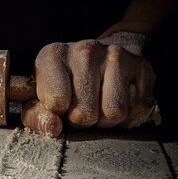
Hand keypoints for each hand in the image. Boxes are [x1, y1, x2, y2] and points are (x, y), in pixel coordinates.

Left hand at [21, 38, 159, 136]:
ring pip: (113, 113)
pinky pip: (137, 110)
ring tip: (97, 106)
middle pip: (85, 113)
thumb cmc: (64, 80)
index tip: (59, 107)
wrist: (99, 55)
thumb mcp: (41, 93)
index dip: (58, 114)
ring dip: (105, 121)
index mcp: (53, 55)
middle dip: (82, 121)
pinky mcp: (141, 65)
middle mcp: (84, 51)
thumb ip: (36, 115)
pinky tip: (116, 102)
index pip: (56, 102)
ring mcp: (115, 56)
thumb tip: (51, 128)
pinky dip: (127, 117)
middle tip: (80, 109)